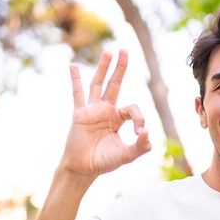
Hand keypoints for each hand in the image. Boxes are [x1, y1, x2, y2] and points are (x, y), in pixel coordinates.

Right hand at [60, 49, 151, 179]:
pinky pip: (77, 94)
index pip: (132, 108)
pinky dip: (75, 80)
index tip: (140, 132)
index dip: (139, 118)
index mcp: (117, 119)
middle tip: (125, 50)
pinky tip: (72, 66)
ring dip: (103, 68)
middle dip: (121, 68)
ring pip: (98, 84)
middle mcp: (105, 111)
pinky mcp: (80, 114)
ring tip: (109, 53)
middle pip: (114, 84)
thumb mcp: (127, 155)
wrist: (83, 169)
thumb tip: (147, 132)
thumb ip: (141, 146)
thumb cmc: (104, 162)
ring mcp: (92, 111)